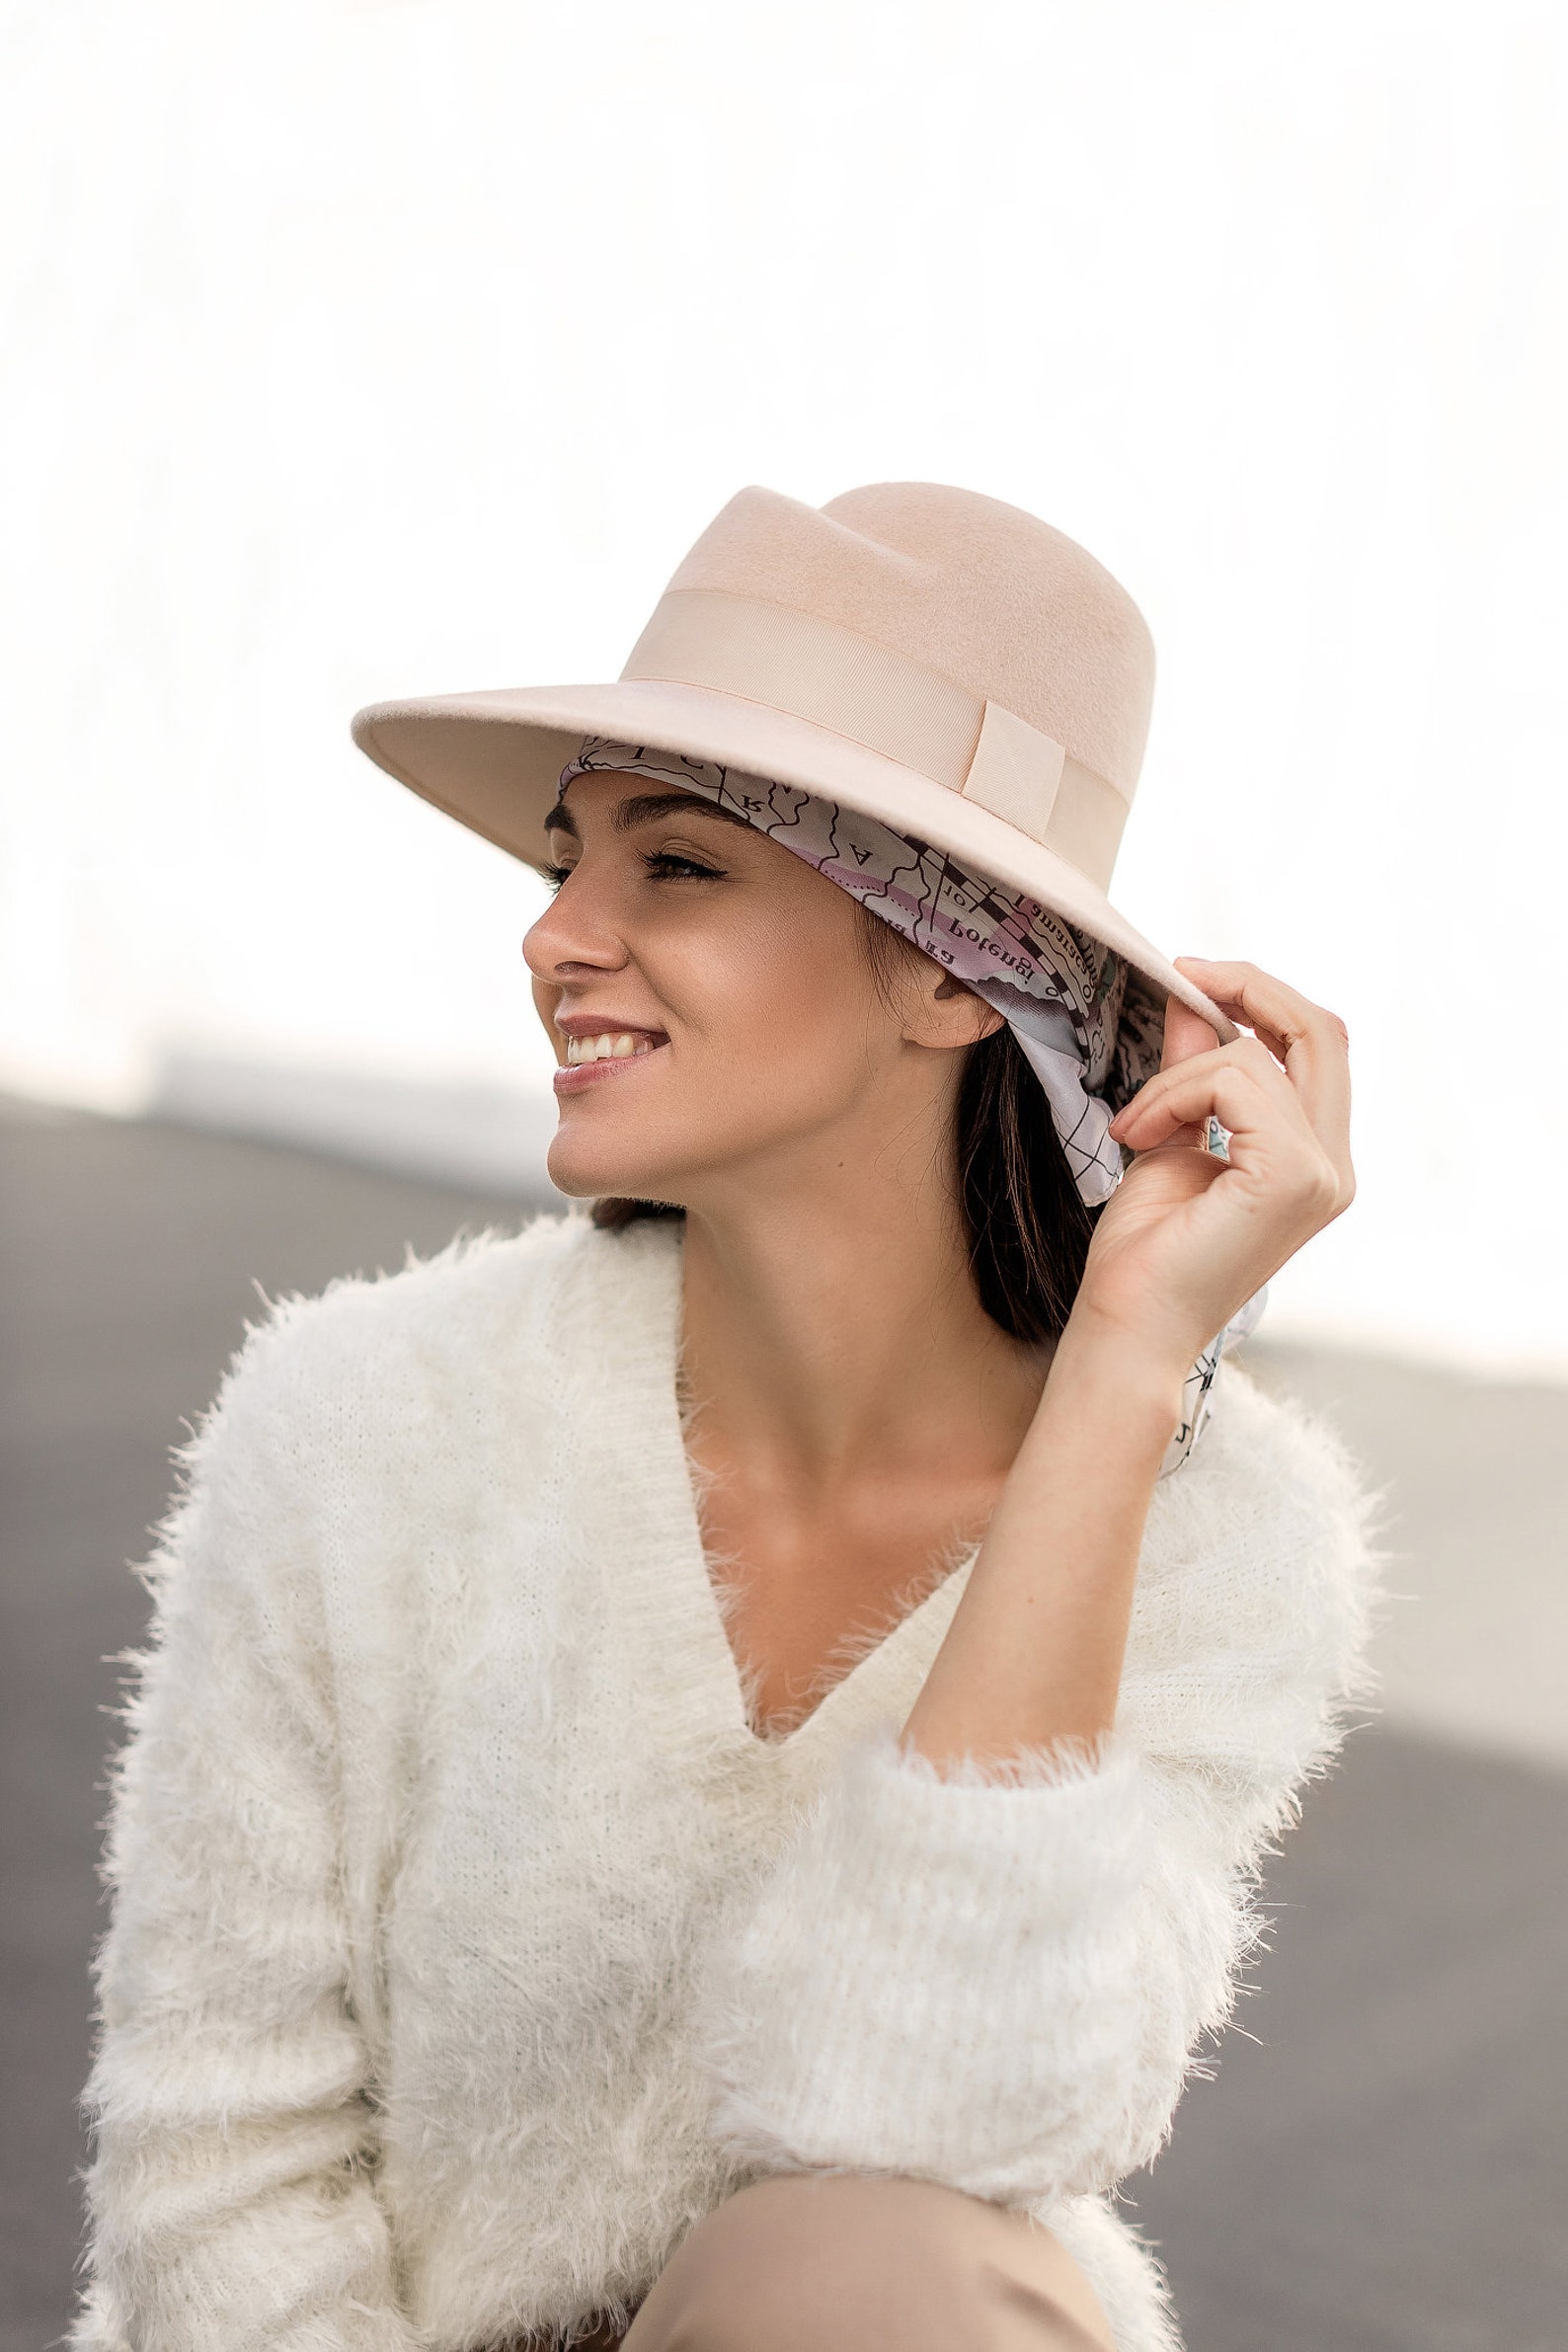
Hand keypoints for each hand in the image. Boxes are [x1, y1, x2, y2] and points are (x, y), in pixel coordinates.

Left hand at [1068, 958, 1354, 1376]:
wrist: (1127, 1327)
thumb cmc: (1144, 1255)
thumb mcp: (1168, 1136)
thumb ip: (1192, 1071)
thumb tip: (1191, 1000)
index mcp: (1317, 1159)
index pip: (1319, 1045)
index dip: (1262, 998)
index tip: (1192, 978)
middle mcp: (1334, 1167)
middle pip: (1322, 1029)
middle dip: (1249, 987)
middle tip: (1181, 974)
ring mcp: (1321, 1175)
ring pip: (1253, 1059)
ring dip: (1173, 1076)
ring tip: (1133, 1125)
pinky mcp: (1291, 1176)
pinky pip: (1232, 1082)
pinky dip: (1172, 1094)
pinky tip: (1138, 1134)